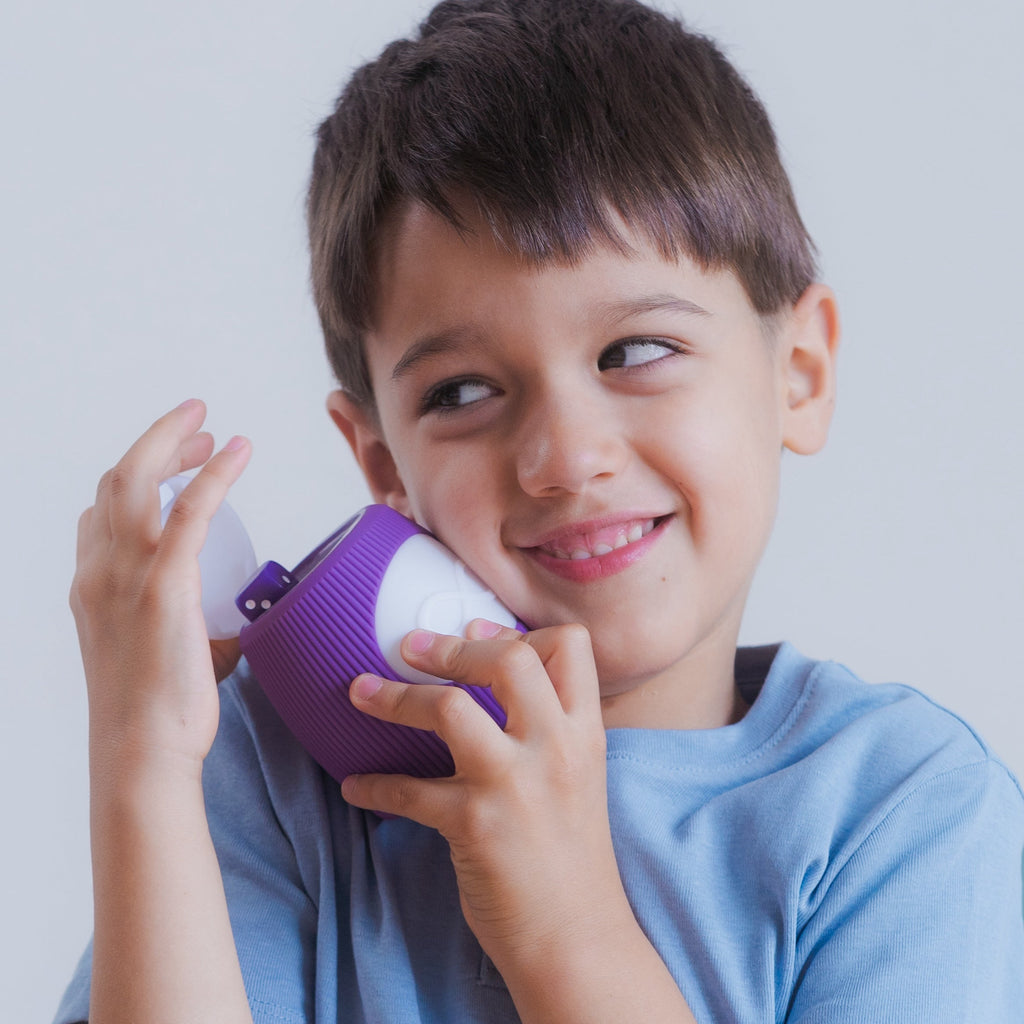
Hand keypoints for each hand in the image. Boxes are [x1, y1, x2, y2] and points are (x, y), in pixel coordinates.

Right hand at [70, 399, 250, 775]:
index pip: (99, 514)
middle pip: (116, 484)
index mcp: (93, 588)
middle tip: (196, 436)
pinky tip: (237, 451)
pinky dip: (215, 474)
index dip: (134, 480)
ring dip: (173, 443)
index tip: (172, 468)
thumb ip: (194, 633)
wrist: (142, 752)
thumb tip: (233, 629)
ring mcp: (125, 576)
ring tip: (209, 429)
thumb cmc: (157, 716)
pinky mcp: (162, 585)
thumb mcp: (165, 658)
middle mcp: (99, 572)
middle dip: (154, 448)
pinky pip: (188, 510)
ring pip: (138, 481)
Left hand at [341, 620, 627, 971]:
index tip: (477, 630)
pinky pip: (409, 791)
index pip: (570, 646)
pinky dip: (373, 786)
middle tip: (411, 646)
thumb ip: (550, 729)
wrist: (577, 939)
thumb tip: (492, 683)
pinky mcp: (475, 825)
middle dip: (452, 647)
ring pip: (451, 709)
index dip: (518, 630)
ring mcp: (515, 785)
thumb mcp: (579, 776)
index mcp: (584, 732)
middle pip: (509, 660)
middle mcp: (555, 748)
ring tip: (361, 692)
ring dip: (395, 697)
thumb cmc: (572, 858)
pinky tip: (356, 786)